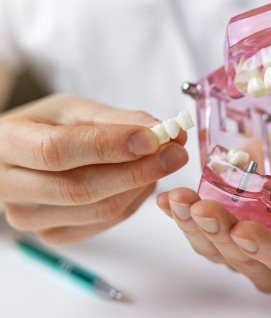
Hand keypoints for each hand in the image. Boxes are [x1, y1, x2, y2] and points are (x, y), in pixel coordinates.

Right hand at [1, 93, 187, 243]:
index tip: (153, 138)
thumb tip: (163, 130)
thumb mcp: (76, 111)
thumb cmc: (48, 126)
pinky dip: (133, 200)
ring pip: (100, 209)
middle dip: (139, 170)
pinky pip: (105, 222)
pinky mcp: (52, 234)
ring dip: (141, 185)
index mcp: (8, 144)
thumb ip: (118, 120)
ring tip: (162, 162)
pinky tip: (143, 181)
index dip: (109, 146)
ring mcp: (30, 218)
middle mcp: (10, 187)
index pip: (57, 151)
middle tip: (177, 152)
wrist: (26, 154)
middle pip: (82, 188)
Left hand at [157, 132, 270, 291]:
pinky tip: (170, 200)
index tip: (245, 231)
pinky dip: (181, 215)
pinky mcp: (221, 229)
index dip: (267, 251)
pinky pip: (198, 229)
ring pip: (214, 248)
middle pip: (243, 259)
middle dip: (220, 234)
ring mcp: (242, 247)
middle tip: (202, 208)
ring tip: (179, 201)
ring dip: (192, 226)